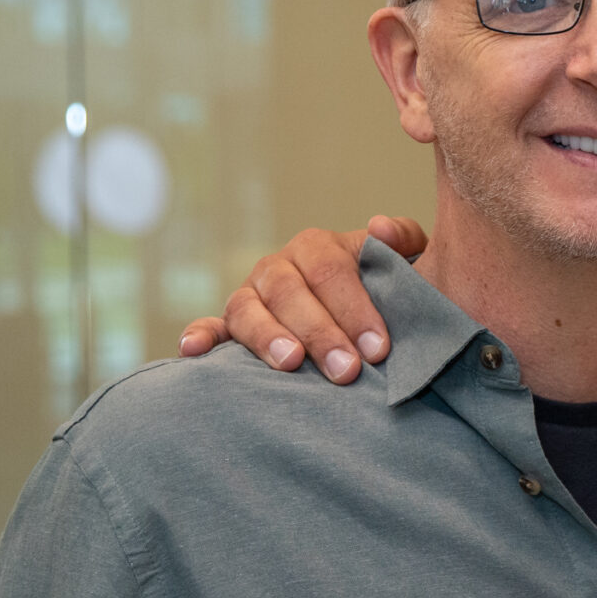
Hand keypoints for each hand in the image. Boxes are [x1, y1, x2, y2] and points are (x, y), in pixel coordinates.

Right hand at [176, 215, 428, 383]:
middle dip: (320, 333)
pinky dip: (199, 335)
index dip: (355, 309)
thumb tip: (380, 227)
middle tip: (347, 370)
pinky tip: (193, 351)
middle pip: (290, 293)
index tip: (379, 347)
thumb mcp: (403, 265)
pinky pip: (210, 326)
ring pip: (247, 309)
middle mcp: (278, 267)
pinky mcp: (231, 325)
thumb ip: (402, 242)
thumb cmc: (386, 294)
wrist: (364, 317)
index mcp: (317, 248)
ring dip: (266, 336)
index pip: (331, 272)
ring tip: (291, 362)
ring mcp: (251, 296)